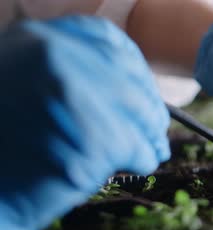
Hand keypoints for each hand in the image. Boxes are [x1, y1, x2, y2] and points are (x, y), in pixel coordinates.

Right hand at [0, 17, 169, 229]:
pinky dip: (143, 160)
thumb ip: (65, 72)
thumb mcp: (20, 83)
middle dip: (150, 108)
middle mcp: (56, 58)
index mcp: (37, 39)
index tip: (145, 89)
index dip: (135, 68)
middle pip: (130, 80)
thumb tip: (129, 87)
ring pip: (141, 116)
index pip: (107, 41)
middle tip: (157, 129)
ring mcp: (76, 98)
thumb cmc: (3, 147)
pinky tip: (136, 166)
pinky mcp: (94, 141)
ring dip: (149, 137)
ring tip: (151, 151)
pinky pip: (138, 149)